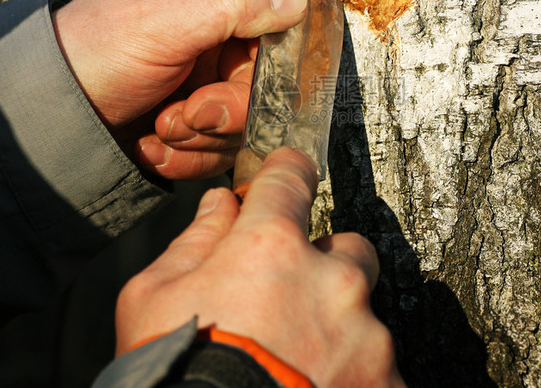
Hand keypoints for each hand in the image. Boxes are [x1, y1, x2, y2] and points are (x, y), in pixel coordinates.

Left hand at [52, 0, 306, 178]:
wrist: (41, 120)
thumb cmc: (92, 54)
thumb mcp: (160, 20)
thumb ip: (232, 3)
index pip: (271, 24)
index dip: (262, 66)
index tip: (229, 88)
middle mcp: (209, 33)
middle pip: (261, 83)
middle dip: (223, 112)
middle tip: (182, 117)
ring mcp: (201, 80)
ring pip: (242, 122)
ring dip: (200, 138)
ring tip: (157, 131)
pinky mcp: (191, 121)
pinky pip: (218, 148)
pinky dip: (187, 157)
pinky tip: (151, 149)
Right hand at [114, 148, 405, 387]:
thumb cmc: (170, 373)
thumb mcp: (152, 300)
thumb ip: (194, 242)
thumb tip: (220, 206)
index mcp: (272, 247)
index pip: (290, 179)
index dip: (286, 174)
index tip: (286, 176)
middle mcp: (332, 281)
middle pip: (348, 248)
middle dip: (325, 266)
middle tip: (289, 304)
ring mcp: (366, 336)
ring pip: (362, 314)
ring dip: (337, 330)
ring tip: (296, 367)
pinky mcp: (388, 383)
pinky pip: (378, 367)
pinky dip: (352, 376)